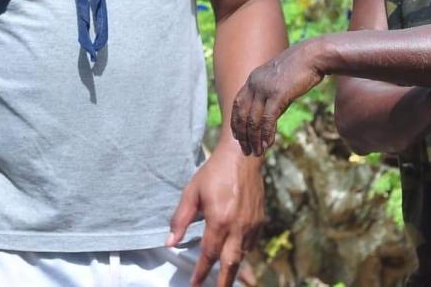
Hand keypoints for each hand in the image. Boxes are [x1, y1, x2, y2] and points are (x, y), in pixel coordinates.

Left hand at [167, 148, 263, 286]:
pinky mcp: (260, 220)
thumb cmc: (213, 172)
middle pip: (231, 263)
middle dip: (224, 282)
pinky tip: (235, 253)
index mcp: (219, 220)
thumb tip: (170, 242)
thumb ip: (180, 219)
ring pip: (243, 255)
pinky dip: (243, 252)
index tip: (194, 284)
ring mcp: (252, 225)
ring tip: (225, 279)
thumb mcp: (191, 193)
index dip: (201, 272)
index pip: (209, 254)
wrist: (242, 156)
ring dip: (234, 268)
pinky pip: (252, 244)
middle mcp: (238, 227)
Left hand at [231, 42, 323, 156]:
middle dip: (242, 135)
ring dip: (254, 139)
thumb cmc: (299, 69)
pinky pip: (268, 119)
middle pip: (241, 114)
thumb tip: (267, 118)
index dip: (235, 122)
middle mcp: (254, 83)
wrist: (313, 56)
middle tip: (246, 151)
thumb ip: (269, 97)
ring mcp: (265, 88)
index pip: (237, 104)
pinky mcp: (278, 94)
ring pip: (253, 120)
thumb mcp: (278, 82)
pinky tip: (268, 145)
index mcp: (252, 79)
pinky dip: (266, 134)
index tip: (238, 137)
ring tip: (257, 152)